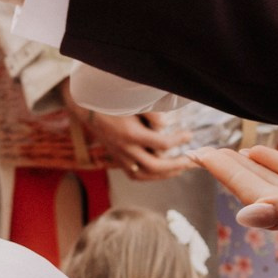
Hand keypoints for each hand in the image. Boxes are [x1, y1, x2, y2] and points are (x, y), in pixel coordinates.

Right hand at [65, 79, 189, 180]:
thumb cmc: (111, 101)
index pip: (162, 144)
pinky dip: (148, 176)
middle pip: (155, 165)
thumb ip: (151, 115)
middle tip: (191, 160)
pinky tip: (159, 173)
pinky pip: (134, 174)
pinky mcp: (116, 157)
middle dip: (176, 165)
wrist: (86, 106)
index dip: (179, 140)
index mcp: (131, 134)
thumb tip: (165, 127)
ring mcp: (120, 155)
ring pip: (144, 174)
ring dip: (164, 174)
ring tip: (179, 169)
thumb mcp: (133, 103)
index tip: (189, 135)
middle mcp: (125, 149)